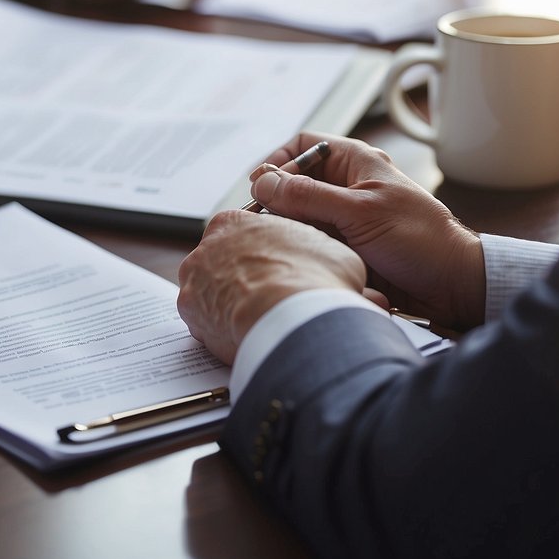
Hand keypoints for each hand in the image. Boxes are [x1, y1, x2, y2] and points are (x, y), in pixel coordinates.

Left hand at [178, 210, 366, 364]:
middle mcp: (206, 246)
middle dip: (246, 280)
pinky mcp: (189, 314)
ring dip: (233, 305)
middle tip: (273, 299)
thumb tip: (368, 297)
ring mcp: (194, 281)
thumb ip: (337, 269)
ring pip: (213, 292)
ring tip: (263, 322)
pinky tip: (248, 336)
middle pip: (224, 263)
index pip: (244, 232)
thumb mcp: (338, 257)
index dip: (265, 254)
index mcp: (236, 222)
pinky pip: (207, 321)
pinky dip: (224, 329)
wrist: (290, 316)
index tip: (281, 269)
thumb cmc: (313, 279)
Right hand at [249, 132, 485, 328]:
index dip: (278, 160)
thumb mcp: (360, 212)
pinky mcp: (344, 246)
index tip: (259, 184)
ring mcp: (344, 218)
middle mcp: (346, 187)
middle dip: (276, 201)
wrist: (451, 285)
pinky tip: (299, 259)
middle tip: (264, 222)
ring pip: (298, 216)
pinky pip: (310, 242)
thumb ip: (308, 195)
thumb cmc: (419, 239)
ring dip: (288, 229)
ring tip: (283, 243)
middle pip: (294, 183)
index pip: (303, 146)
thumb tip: (262, 182)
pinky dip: (301, 248)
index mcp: (355, 163)